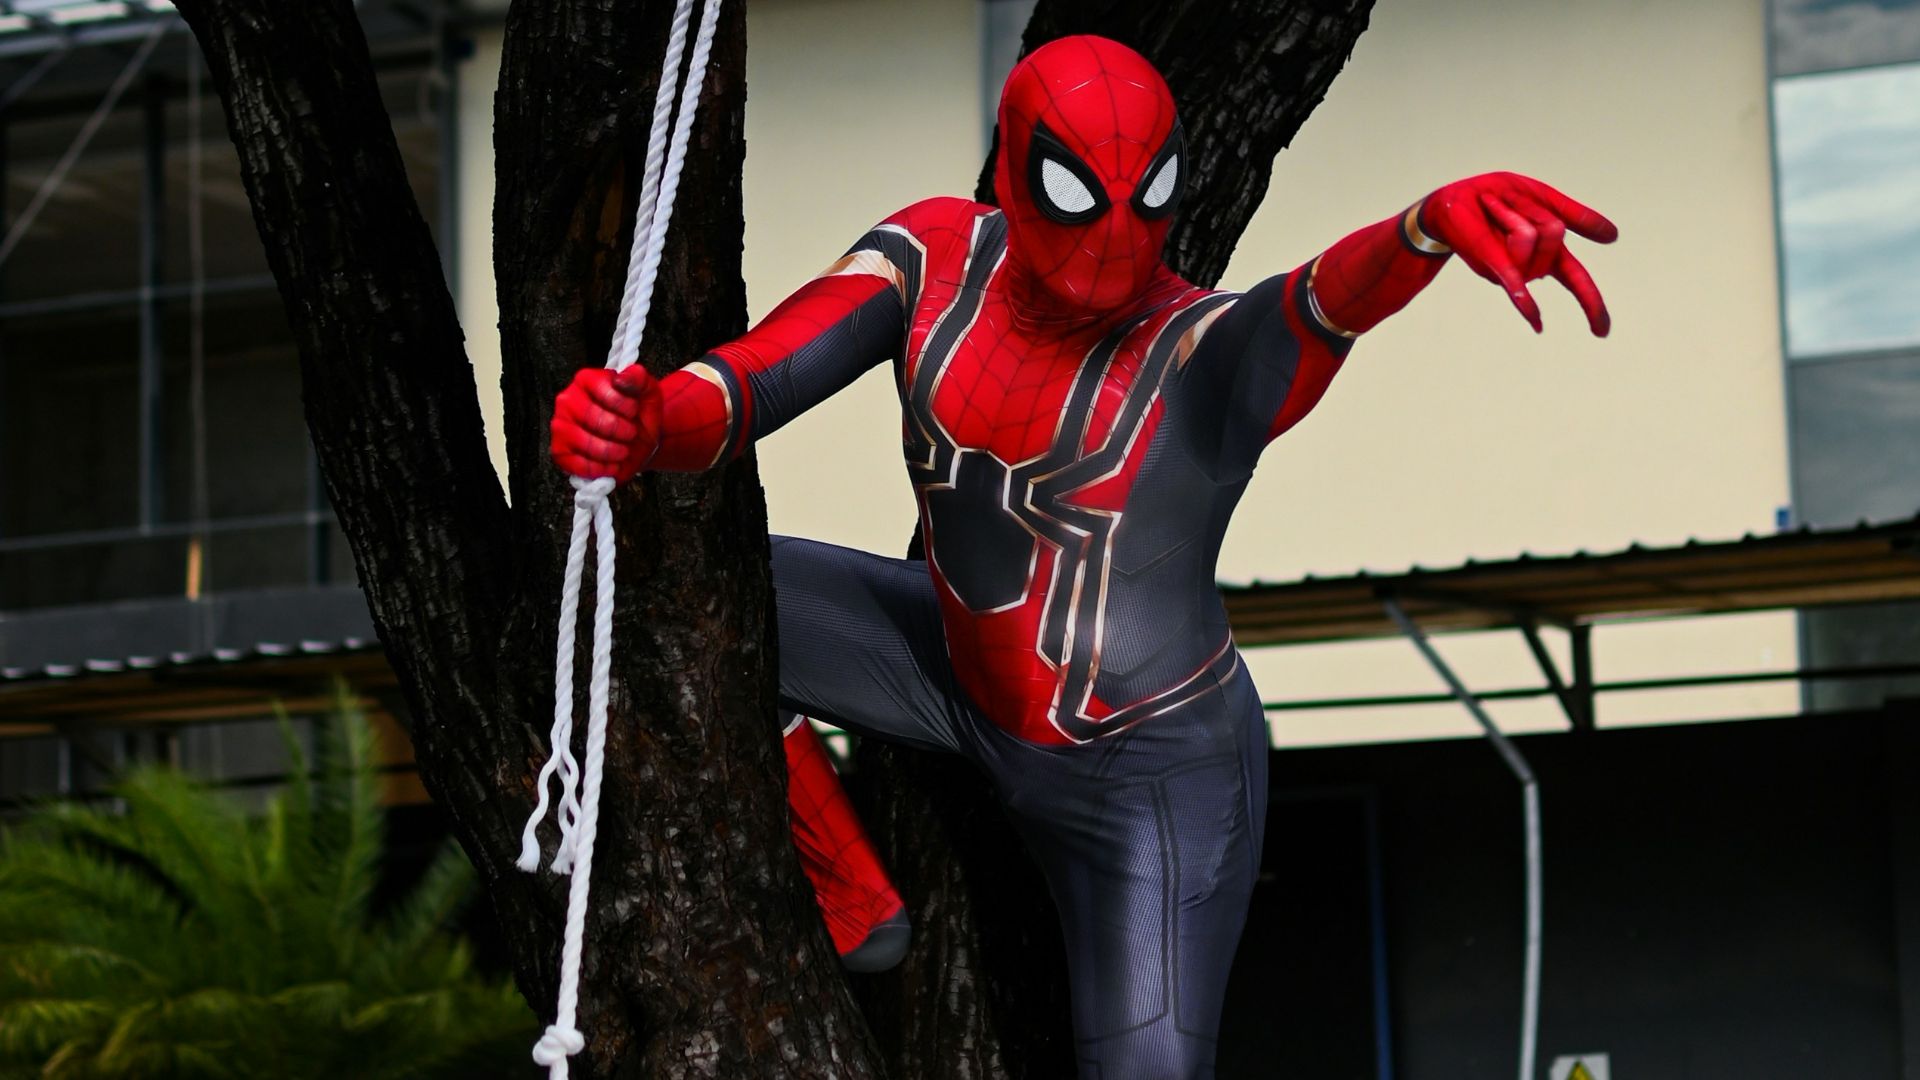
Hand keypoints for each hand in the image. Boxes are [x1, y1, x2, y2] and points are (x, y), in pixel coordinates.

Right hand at [550, 365, 662, 483]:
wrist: (638, 441)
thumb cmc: (638, 414)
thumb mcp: (647, 392)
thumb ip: (638, 378)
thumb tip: (623, 377)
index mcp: (586, 380)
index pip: (605, 392)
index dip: (626, 407)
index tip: (634, 411)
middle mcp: (567, 400)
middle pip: (595, 419)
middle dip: (622, 431)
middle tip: (630, 433)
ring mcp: (560, 426)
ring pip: (587, 444)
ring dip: (614, 451)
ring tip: (623, 449)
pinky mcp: (559, 451)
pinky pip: (579, 465)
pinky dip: (603, 469)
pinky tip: (612, 463)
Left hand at [1419, 172, 1617, 335]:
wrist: (1451, 202)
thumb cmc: (1497, 198)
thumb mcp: (1541, 197)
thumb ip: (1575, 217)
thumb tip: (1614, 237)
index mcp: (1548, 251)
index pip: (1577, 279)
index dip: (1592, 304)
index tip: (1602, 333)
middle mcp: (1530, 265)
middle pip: (1555, 233)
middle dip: (1535, 211)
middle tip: (1505, 203)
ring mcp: (1510, 267)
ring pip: (1530, 237)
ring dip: (1511, 212)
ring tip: (1491, 208)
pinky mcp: (1489, 263)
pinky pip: (1513, 281)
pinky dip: (1525, 298)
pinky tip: (1536, 320)